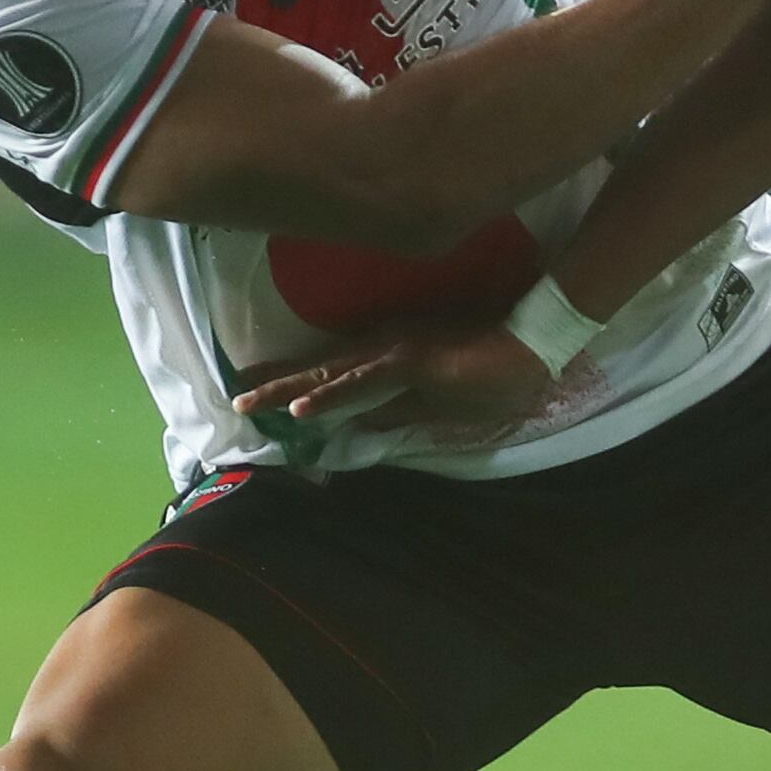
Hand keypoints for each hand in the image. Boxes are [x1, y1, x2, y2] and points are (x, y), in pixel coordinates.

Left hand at [243, 316, 555, 436]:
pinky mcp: (410, 360)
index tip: (263, 387)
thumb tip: (369, 426)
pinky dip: (332, 394)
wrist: (534, 343)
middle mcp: (384, 348)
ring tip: (248, 403)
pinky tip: (302, 408)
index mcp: (392, 356)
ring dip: (288, 389)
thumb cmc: (497, 359)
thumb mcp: (443, 394)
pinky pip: (363, 382)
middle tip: (236, 397)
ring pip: (330, 373)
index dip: (299, 380)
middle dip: (278, 383)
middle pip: (321, 369)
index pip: (336, 372)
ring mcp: (395, 351)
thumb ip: (405, 408)